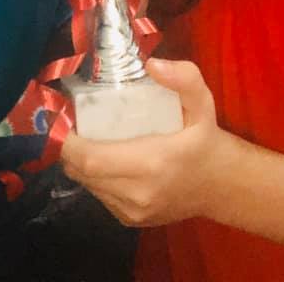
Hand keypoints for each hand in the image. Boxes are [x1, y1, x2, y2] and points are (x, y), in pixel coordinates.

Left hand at [61, 59, 232, 226]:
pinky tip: (101, 156)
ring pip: (86, 184)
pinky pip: (98, 194)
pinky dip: (92, 175)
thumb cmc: (206, 140)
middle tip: (69, 120)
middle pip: (81, 172)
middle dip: (67, 147)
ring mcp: (132, 211)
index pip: (91, 158)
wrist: (221, 186)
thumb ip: (183, 78)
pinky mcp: (129, 220)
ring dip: (77, 161)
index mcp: (151, 163)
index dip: (68, 140)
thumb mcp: (202, 102)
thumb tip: (152, 64)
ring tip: (81, 134)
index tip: (62, 116)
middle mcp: (137, 193)